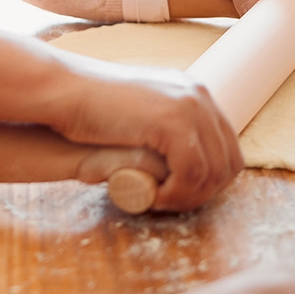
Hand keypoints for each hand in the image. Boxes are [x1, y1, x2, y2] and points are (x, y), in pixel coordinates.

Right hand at [53, 54, 242, 211]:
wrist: (65, 90)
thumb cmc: (91, 105)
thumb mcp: (140, 111)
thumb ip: (163, 127)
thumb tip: (180, 160)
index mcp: (193, 91)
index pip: (227, 145)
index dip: (211, 178)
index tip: (182, 193)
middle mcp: (199, 95)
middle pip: (229, 161)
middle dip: (206, 191)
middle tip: (172, 202)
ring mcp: (189, 107)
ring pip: (213, 171)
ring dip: (190, 196)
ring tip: (161, 202)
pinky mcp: (173, 123)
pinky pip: (192, 173)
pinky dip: (176, 193)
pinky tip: (154, 197)